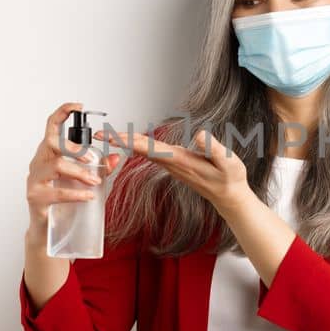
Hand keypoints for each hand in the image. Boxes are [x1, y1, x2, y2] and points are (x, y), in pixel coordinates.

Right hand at [25, 102, 121, 238]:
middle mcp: (38, 163)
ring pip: (56, 165)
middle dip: (74, 148)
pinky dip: (75, 193)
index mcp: (48, 154)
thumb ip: (101, 169)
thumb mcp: (84, 181)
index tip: (77, 107)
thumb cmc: (62, 202)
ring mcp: (34, 180)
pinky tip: (88, 196)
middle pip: (52, 143)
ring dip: (79, 172)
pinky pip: (56, 192)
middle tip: (92, 159)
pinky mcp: (36, 197)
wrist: (48, 231)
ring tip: (95, 182)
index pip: (51, 127)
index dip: (62, 113)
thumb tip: (117, 157)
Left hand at [96, 128, 250, 213]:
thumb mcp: (229, 162)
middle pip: (141, 150)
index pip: (150, 148)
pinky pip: (152, 154)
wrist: (229, 196)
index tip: (112, 136)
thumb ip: (215, 149)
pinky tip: (132, 142)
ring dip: (127, 143)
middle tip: (99, 133)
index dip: (130, 141)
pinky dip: (138, 147)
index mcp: (181, 160)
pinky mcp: (175, 165)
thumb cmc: (230, 179)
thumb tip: (199, 134)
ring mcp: (172, 165)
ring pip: (144, 152)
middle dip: (120, 141)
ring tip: (109, 135)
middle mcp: (172, 164)